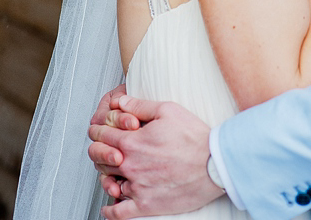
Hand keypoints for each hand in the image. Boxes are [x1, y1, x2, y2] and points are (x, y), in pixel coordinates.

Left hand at [89, 96, 221, 218]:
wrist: (213, 164)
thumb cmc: (194, 137)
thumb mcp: (168, 110)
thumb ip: (140, 106)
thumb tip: (120, 102)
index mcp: (133, 142)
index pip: (102, 135)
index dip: (97, 130)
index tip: (97, 129)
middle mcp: (131, 165)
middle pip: (100, 159)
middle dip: (99, 151)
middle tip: (102, 148)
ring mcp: (137, 187)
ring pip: (109, 184)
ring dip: (106, 177)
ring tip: (111, 172)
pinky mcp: (146, 205)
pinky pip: (119, 212)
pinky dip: (110, 210)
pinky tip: (109, 205)